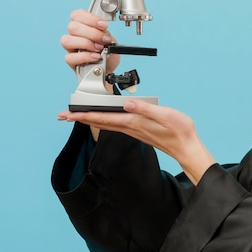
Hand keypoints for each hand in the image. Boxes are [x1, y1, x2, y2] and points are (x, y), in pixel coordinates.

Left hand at [58, 100, 216, 184]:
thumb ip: (146, 109)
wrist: (187, 148)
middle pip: (100, 123)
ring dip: (91, 119)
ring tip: (78, 116)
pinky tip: (104, 119)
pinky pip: (116, 125)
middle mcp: (131, 128)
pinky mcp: (139, 131)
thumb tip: (128, 103)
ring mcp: (134, 131)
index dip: (85, 115)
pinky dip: (104, 121)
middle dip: (81, 118)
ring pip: (107, 124)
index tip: (69, 113)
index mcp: (135, 122)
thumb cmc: (180, 131)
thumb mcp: (166, 115)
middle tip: (64, 115)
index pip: (104, 118)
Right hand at [61, 9, 120, 74]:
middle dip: (92, 33)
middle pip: (72, 27)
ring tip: (99, 49)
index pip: (77, 15)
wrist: (108, 68)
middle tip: (105, 40)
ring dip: (86, 44)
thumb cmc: (107, 52)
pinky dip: (85, 56)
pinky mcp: (71, 61)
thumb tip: (103, 32)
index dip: (90, 18)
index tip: (104, 25)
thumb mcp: (109, 40)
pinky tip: (96, 57)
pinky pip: (70, 57)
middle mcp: (74, 35)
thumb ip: (105, 33)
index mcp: (82, 26)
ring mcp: (70, 48)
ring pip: (67, 40)